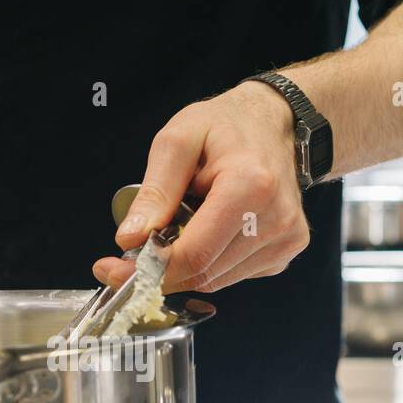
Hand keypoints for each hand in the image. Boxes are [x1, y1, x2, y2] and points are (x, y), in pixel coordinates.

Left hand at [94, 82, 308, 292]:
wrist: (272, 123)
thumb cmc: (226, 126)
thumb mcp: (178, 141)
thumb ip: (154, 192)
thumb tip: (130, 239)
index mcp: (250, 186)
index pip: (195, 254)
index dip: (151, 269)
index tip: (116, 268)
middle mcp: (275, 219)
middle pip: (204, 273)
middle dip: (161, 271)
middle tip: (131, 256)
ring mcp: (285, 239)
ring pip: (216, 280)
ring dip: (185, 267)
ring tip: (175, 232)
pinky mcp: (286, 252)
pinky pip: (233, 275)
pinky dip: (209, 263)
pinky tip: (206, 233)